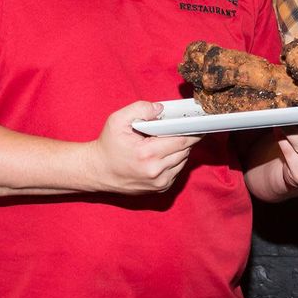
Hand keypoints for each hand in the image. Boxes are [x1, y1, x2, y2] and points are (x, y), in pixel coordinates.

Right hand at [86, 101, 201, 193]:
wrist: (98, 171)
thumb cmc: (108, 144)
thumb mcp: (118, 120)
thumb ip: (141, 108)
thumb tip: (161, 109)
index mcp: (147, 153)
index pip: (182, 140)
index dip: (192, 130)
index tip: (199, 123)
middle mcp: (156, 171)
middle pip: (185, 150)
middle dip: (187, 137)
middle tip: (184, 126)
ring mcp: (159, 182)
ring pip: (183, 160)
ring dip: (181, 149)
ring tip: (170, 139)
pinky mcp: (160, 188)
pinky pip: (177, 170)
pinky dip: (175, 160)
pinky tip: (165, 152)